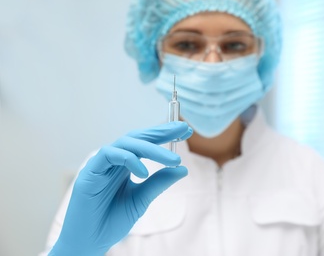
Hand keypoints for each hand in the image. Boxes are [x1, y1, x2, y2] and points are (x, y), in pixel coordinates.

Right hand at [49, 122, 192, 255]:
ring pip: (126, 143)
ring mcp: (101, 164)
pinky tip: (144, 172)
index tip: (186, 131)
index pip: (146, 143)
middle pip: (137, 137)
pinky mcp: (89, 172)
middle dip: (161, 132)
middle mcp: (114, 161)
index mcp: (125, 165)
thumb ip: (158, 183)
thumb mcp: (141, 200)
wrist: (90, 242)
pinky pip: (109, 155)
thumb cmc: (111, 221)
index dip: (165, 135)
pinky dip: (128, 160)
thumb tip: (182, 169)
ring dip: (151, 148)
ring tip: (173, 159)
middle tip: (182, 129)